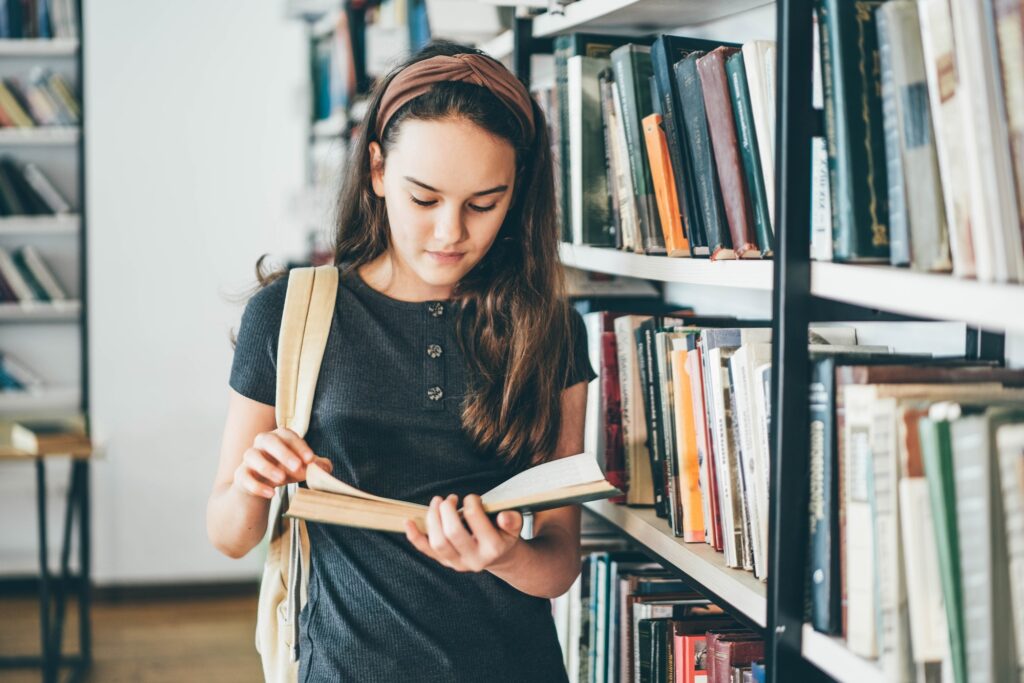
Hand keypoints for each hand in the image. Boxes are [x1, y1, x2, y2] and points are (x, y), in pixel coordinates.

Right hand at [232, 427, 332, 499]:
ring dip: (267, 467)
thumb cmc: (285, 470)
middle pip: (268, 440)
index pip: (288, 435)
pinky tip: (270, 493)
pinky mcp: (241, 475)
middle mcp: (261, 443)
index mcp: (279, 437)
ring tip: (282, 480)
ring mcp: (249, 458)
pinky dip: (257, 485)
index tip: (310, 459)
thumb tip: (326, 468)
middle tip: (297, 467)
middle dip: (284, 453)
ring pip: (252, 455)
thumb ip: (316, 466)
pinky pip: (244, 477)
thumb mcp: (302, 468)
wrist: (261, 487)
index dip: (299, 446)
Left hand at [404, 494, 523, 572]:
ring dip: (432, 518)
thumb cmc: (503, 535)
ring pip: (437, 542)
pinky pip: (426, 550)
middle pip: (452, 533)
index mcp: (492, 548)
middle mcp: (474, 559)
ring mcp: (457, 563)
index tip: (472, 498)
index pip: (476, 519)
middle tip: (450, 499)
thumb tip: (504, 516)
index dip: (471, 501)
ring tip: (437, 502)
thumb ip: (513, 521)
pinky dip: (415, 536)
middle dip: (447, 509)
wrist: (498, 557)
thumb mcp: (514, 528)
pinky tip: (408, 522)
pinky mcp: (445, 562)